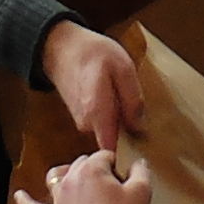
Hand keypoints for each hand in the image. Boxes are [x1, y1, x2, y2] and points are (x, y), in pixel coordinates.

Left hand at [12, 149, 155, 203]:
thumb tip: (138, 162)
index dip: (118, 166)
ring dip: (68, 173)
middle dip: (99, 170)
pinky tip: (18, 195)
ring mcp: (59, 198)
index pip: (106, 155)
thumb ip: (141, 171)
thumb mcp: (142, 192)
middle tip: (115, 188)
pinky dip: (26, 202)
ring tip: (79, 177)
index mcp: (91, 168)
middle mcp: (71, 177)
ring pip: (58, 176)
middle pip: (84, 163)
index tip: (126, 181)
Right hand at [40, 21, 146, 151]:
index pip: (113, 152)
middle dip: (130, 133)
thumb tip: (140, 127)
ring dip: (121, 121)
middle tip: (142, 114)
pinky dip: (112, 114)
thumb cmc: (93, 54)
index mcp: (98, 115)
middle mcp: (87, 125)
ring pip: (109, 130)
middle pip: (115, 141)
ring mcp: (83, 122)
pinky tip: (115, 97)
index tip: (143, 152)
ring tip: (127, 100)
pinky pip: (103, 123)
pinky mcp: (82, 117)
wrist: (61, 47)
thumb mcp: (123, 68)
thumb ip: (132, 100)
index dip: (128, 156)